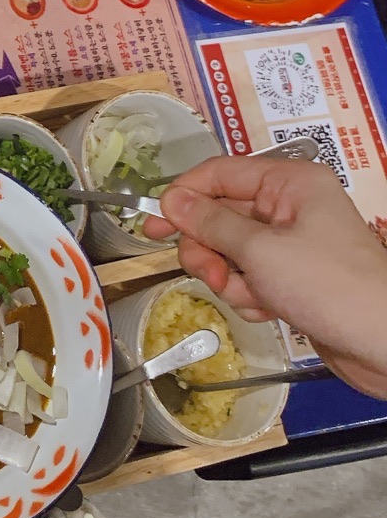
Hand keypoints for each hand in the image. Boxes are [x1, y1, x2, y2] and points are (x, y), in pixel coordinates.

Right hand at [144, 156, 386, 397]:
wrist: (384, 344)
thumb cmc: (329, 286)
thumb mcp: (260, 251)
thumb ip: (211, 223)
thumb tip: (170, 200)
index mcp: (290, 183)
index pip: (220, 174)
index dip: (183, 197)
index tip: (153, 225)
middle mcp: (290, 206)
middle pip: (222, 214)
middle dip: (210, 248)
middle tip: (211, 275)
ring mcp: (293, 244)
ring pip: (232, 250)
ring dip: (231, 277)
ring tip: (250, 297)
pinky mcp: (294, 277)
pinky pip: (251, 276)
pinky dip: (250, 294)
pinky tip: (267, 310)